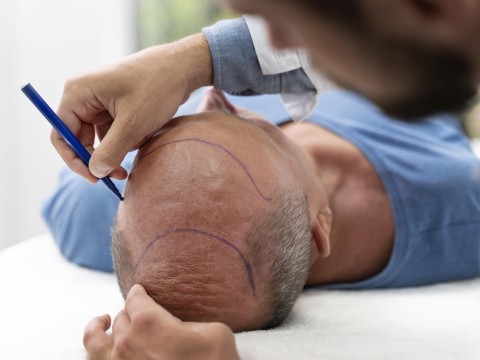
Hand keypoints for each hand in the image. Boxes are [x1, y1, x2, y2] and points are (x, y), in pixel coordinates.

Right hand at [54, 33, 212, 182]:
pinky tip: (147, 131)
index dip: (74, 160)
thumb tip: (95, 172)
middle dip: (101, 158)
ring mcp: (101, 102)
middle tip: (120, 174)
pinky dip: (130, 138)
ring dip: (120, 147)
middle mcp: (84, 97)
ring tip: (142, 139)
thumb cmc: (156, 88)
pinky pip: (116, 132)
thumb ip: (110, 151)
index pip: (61, 134)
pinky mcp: (117, 107)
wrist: (182, 68)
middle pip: (80, 139)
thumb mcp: (133, 124)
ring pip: (101, 139)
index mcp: (77, 93)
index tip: (94, 178)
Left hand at [84, 285, 239, 359]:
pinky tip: (103, 345)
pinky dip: (94, 349)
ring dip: (101, 327)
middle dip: (130, 312)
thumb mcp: (214, 332)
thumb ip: (192, 322)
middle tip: (139, 312)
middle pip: (121, 316)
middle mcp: (126, 341)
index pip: (135, 298)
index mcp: (148, 321)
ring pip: (96, 339)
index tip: (141, 291)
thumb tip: (181, 327)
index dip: (138, 292)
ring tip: (103, 321)